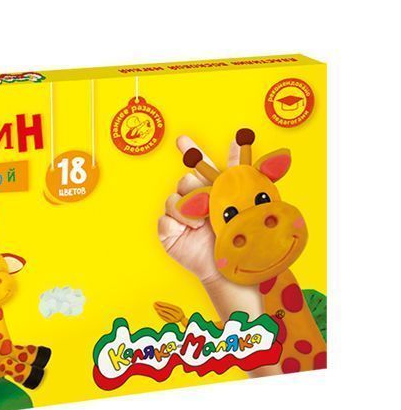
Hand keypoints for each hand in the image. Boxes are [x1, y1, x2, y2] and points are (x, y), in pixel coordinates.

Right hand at [157, 135, 237, 282]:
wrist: (228, 269)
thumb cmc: (237, 239)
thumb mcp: (244, 202)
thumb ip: (240, 171)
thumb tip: (240, 140)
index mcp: (212, 191)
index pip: (199, 166)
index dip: (190, 151)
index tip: (182, 140)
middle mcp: (193, 200)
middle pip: (184, 180)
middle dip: (194, 189)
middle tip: (207, 203)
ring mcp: (179, 216)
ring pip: (172, 199)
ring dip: (188, 210)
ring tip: (201, 223)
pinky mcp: (168, 231)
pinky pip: (165, 219)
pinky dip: (177, 224)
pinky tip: (190, 231)